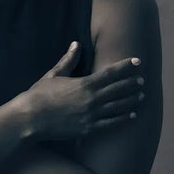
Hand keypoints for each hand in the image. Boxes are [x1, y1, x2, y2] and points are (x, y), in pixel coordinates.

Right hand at [25, 42, 144, 140]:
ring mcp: (91, 115)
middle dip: (131, 84)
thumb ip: (68, 60)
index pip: (110, 73)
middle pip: (118, 90)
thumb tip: (76, 44)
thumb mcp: (54, 74)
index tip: (137, 61)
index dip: (125, 67)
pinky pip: (110, 123)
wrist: (30, 118)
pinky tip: (132, 115)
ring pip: (117, 107)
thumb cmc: (39, 95)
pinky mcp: (88, 129)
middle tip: (142, 80)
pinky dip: (123, 119)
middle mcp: (91, 99)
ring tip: (141, 96)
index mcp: (84, 84)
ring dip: (131, 100)